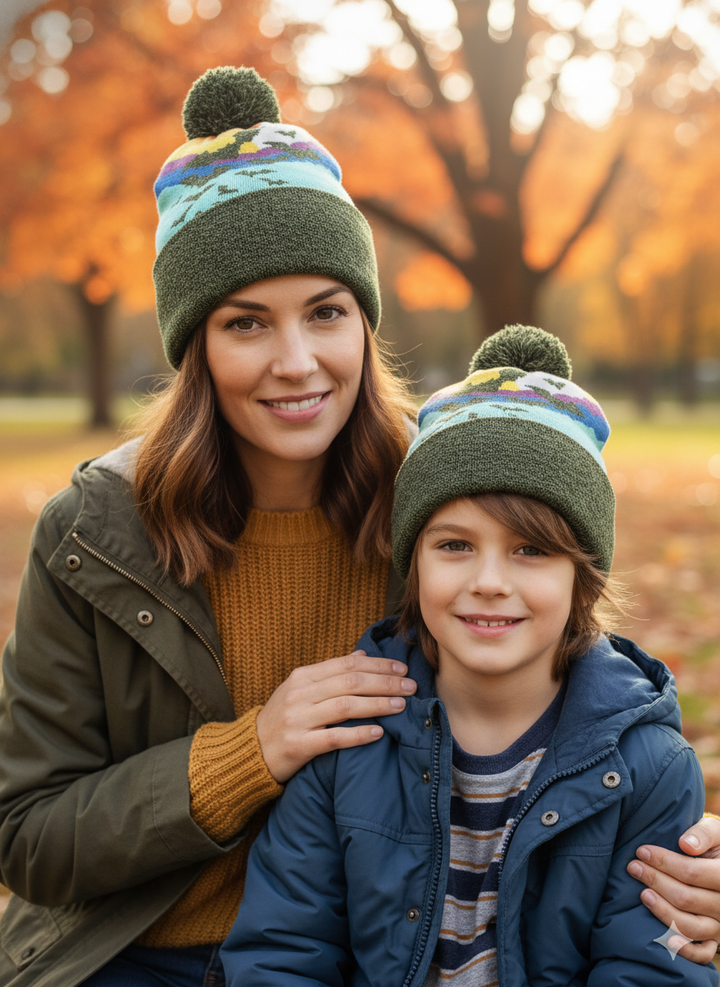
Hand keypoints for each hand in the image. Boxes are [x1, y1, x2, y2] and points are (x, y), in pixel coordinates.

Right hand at [256, 650, 416, 782]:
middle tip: (410, 686)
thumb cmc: (282, 719)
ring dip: (378, 705)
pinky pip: (334, 738)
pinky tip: (378, 733)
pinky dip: (358, 734)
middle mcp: (300, 694)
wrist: (250, 752)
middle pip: (351, 682)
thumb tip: (362, 655)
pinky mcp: (298, 745)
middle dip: (385, 682)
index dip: (377, 665)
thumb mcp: (300, 690)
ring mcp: (298, 719)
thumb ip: (331, 673)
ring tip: (401, 705)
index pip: (347, 665)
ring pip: (346, 706)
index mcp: (302, 677)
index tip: (402, 668)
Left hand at [627, 816, 719, 963]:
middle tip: (633, 867)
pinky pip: (702, 953)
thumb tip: (684, 844)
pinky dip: (685, 950)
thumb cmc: (715, 846)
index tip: (642, 851)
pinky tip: (665, 939)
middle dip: (655, 881)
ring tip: (643, 894)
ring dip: (662, 911)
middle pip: (686, 898)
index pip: (692, 873)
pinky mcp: (715, 939)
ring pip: (690, 926)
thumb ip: (703, 834)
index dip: (664, 862)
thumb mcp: (715, 831)